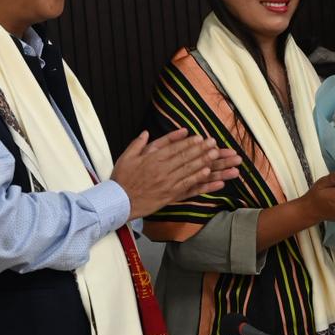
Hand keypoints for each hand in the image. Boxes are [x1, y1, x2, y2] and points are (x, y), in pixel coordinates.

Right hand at [112, 129, 241, 220]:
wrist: (119, 201)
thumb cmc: (122, 179)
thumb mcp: (126, 156)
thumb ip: (138, 143)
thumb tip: (146, 132)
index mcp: (152, 159)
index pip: (175, 148)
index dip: (189, 142)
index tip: (201, 138)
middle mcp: (162, 170)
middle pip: (185, 158)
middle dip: (201, 149)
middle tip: (214, 143)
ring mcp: (167, 183)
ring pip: (188, 170)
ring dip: (203, 161)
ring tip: (216, 155)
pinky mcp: (169, 195)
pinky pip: (186, 186)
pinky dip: (197, 179)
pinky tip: (207, 173)